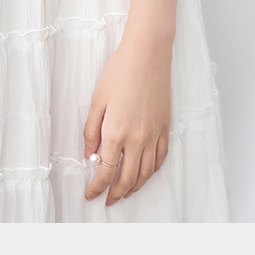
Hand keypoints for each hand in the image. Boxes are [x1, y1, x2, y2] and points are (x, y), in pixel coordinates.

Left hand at [83, 29, 171, 206]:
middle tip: (107, 200)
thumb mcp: (97, 99)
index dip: (97, 188)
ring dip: (135, 187)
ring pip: (146, 173)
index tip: (90, 195)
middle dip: (115, 194)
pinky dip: (152, 172)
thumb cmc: (120, 71)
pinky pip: (160, 158)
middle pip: (127, 179)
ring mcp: (153, 134)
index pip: (105, 172)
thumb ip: (91, 130)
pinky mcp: (164, 128)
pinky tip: (145, 173)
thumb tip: (89, 154)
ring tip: (125, 192)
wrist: (148, 54)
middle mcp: (137, 139)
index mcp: (116, 132)